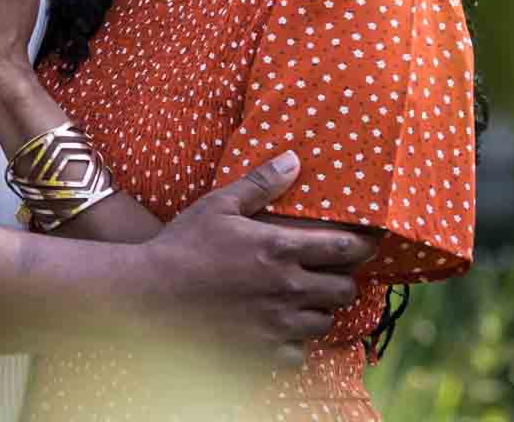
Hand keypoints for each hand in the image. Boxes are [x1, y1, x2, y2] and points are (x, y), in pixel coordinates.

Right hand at [142, 153, 379, 365]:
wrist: (148, 295)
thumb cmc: (182, 245)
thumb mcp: (218, 205)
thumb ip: (260, 183)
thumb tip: (294, 160)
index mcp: (280, 249)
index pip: (345, 249)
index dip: (362, 245)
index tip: (364, 243)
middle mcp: (287, 288)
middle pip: (345, 290)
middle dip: (342, 279)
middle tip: (329, 273)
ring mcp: (277, 324)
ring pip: (326, 322)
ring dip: (319, 310)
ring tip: (303, 300)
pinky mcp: (262, 352)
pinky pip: (298, 353)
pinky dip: (294, 342)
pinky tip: (278, 328)